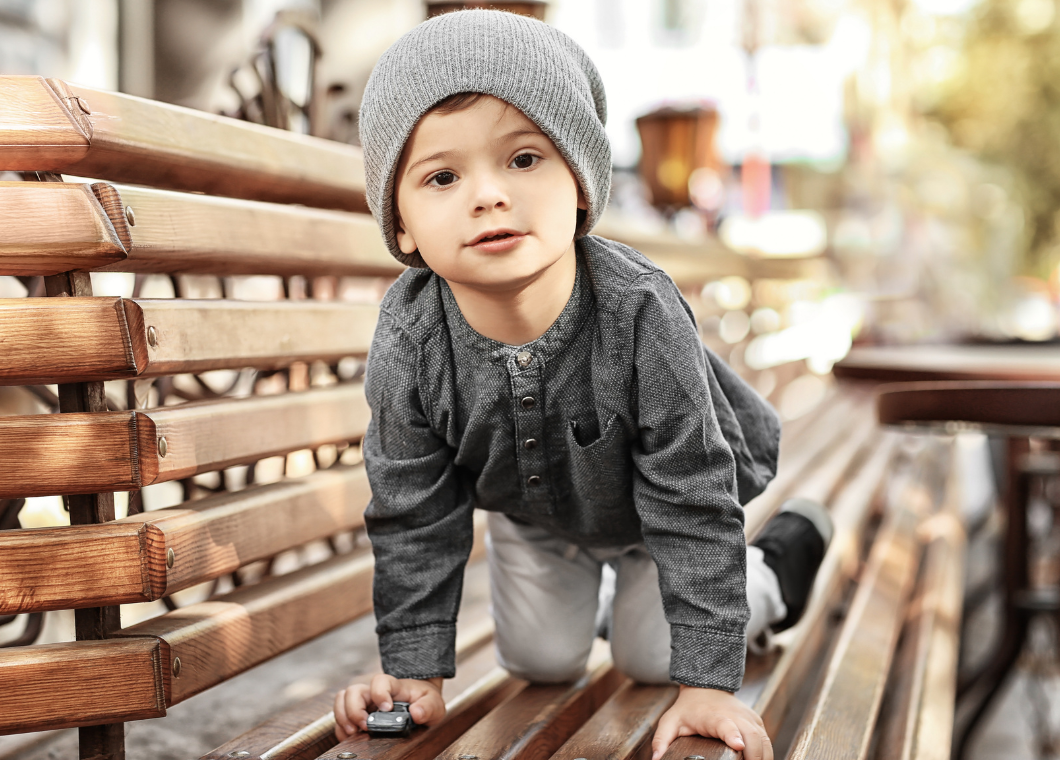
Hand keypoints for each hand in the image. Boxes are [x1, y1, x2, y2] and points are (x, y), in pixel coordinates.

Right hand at [333, 674, 444, 740]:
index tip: (386, 708)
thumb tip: (416, 713)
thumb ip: (428, 707)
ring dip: (343, 717)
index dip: (380, 693)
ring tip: (353, 732)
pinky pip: (340, 715)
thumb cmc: (424, 701)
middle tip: (364, 726)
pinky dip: (340, 726)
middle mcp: (374, 691)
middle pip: (353, 691)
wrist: (419, 702)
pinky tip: (351, 736)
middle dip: (354, 709)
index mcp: (393, 685)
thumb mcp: (433, 703)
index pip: (380, 680)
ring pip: (342, 700)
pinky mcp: (357, 713)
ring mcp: (364, 701)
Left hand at [651, 686, 771, 759]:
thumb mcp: (670, 721)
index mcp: (714, 717)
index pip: (726, 726)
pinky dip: (766, 754)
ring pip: (763, 740)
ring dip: (762, 758)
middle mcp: (735, 716)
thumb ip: (661, 739)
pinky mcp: (756, 722)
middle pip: (752, 737)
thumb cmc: (687, 708)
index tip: (737, 745)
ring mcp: (749, 718)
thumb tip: (656, 758)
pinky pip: (767, 740)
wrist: (706, 687)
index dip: (732, 736)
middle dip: (754, 757)